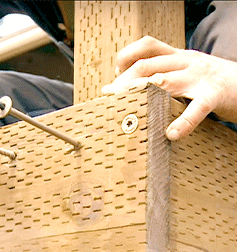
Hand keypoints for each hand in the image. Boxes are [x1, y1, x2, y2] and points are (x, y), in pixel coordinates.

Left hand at [102, 36, 236, 139]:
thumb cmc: (211, 86)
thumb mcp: (185, 75)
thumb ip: (162, 79)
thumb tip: (130, 93)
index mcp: (178, 57)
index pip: (147, 47)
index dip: (126, 59)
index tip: (114, 80)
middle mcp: (186, 61)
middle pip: (147, 65)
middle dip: (123, 83)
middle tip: (108, 101)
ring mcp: (200, 76)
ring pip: (165, 81)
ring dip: (140, 96)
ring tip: (125, 111)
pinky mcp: (215, 93)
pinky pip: (197, 107)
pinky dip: (183, 122)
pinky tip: (171, 134)